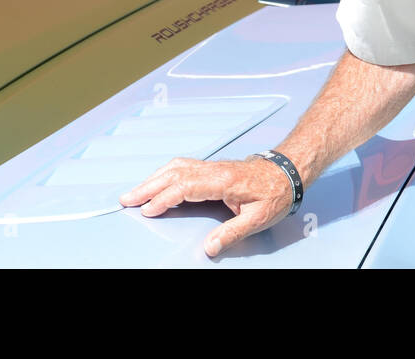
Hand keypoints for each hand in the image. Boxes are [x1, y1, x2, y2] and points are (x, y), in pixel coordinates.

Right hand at [119, 155, 295, 256]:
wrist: (288, 171)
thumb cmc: (276, 194)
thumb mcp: (259, 218)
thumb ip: (232, 233)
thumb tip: (208, 248)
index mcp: (223, 181)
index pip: (186, 187)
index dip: (164, 198)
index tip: (148, 211)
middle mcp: (214, 170)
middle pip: (174, 173)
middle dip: (148, 186)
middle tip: (126, 199)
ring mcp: (212, 166)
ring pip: (176, 167)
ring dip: (153, 178)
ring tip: (135, 192)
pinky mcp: (212, 168)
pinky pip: (183, 167)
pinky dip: (165, 174)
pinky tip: (157, 181)